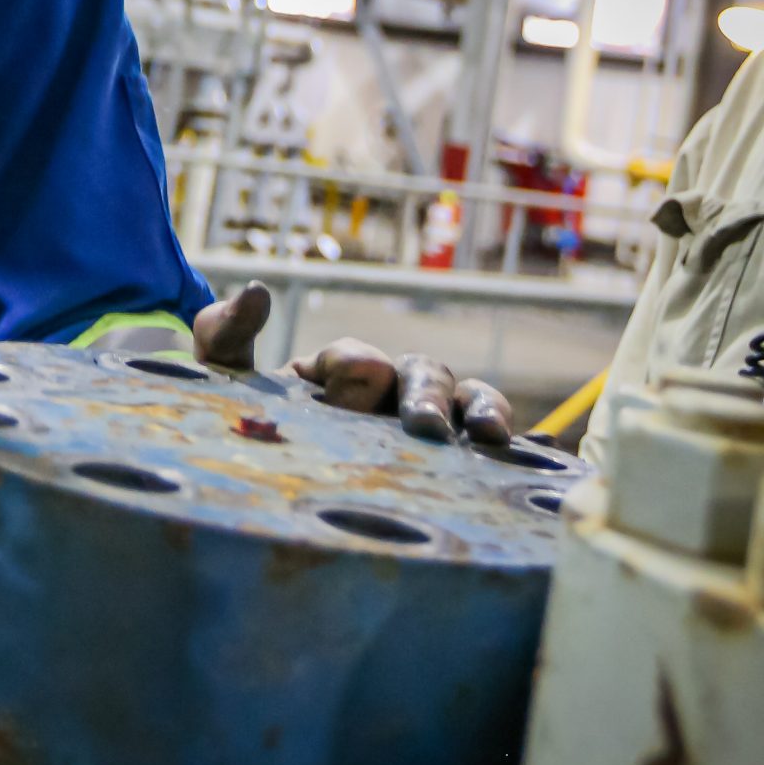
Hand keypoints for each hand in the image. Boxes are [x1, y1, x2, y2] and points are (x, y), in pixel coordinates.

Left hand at [191, 281, 513, 444]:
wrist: (243, 474)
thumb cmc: (234, 419)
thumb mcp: (220, 379)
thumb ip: (226, 334)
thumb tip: (257, 290)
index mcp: (338, 370)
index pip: (358, 358)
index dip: (351, 366)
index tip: (331, 382)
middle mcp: (387, 392)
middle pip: (423, 375)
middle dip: (427, 396)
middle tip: (424, 428)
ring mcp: (419, 425)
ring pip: (468, 401)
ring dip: (485, 411)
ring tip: (492, 438)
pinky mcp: (446, 465)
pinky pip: (491, 448)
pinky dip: (522, 449)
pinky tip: (545, 458)